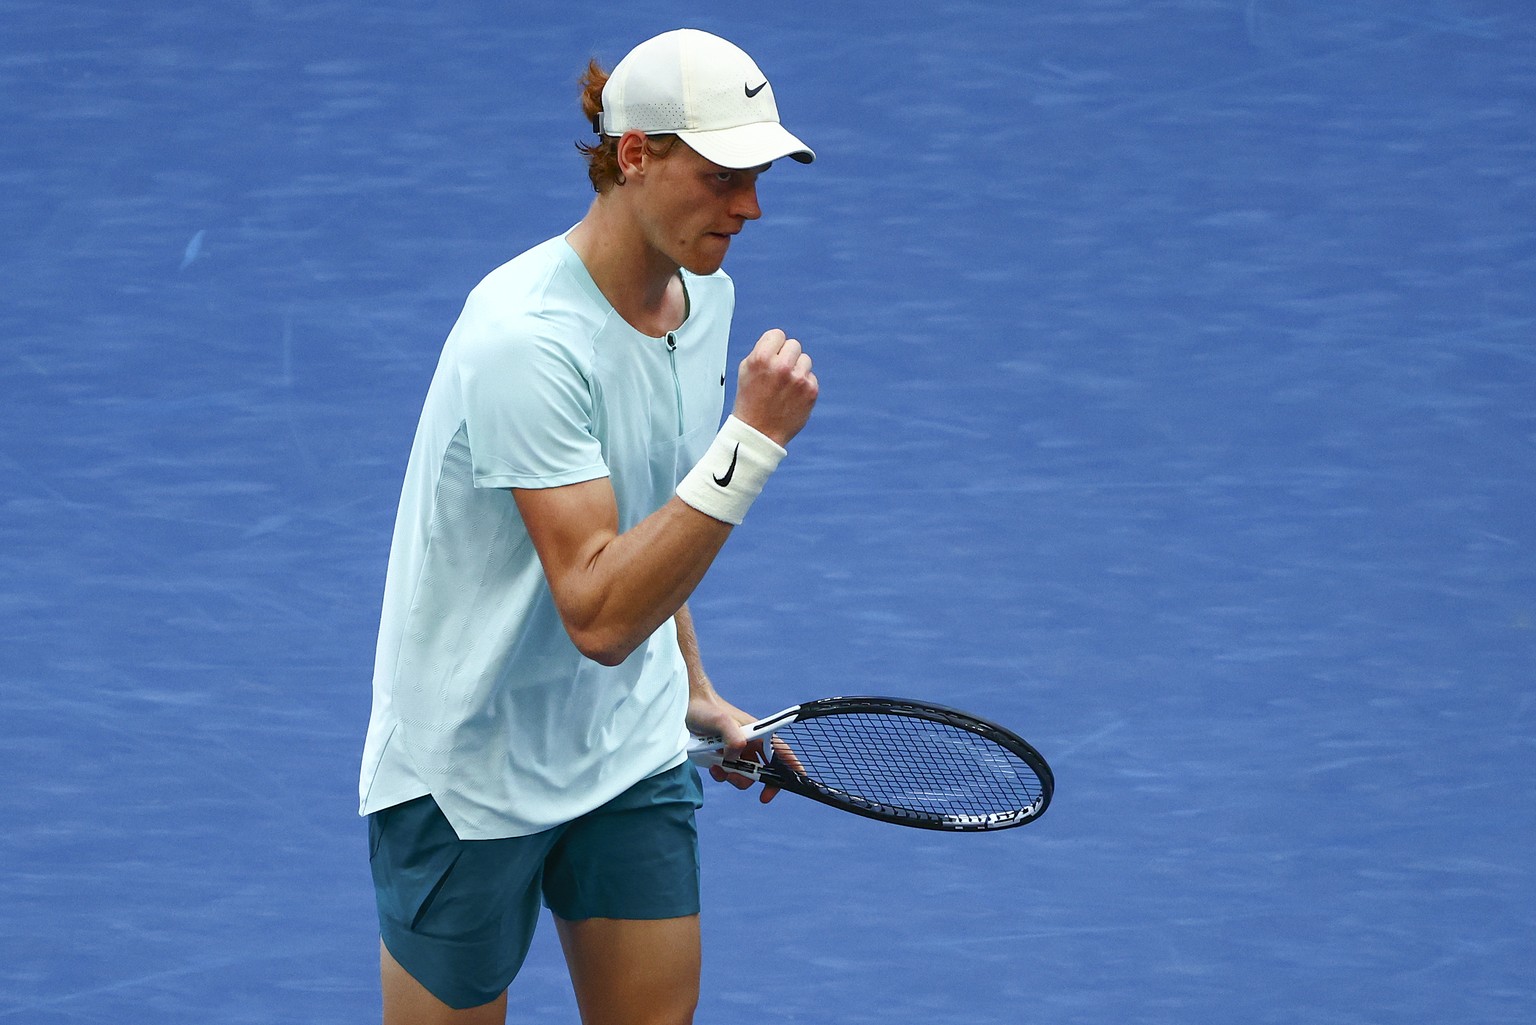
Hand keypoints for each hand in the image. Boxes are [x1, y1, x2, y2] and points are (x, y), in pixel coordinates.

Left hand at [686, 690, 780, 803]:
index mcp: (759, 733)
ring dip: (734, 778)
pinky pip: (729, 773)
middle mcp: (752, 742)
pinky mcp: (725, 755)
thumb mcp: (721, 721)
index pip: (782, 753)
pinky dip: (722, 774)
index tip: (794, 784)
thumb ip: (733, 738)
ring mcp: (739, 750)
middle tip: (737, 779)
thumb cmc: (707, 709)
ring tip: (718, 769)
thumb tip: (735, 758)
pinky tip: (712, 766)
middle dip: (752, 779)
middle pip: (763, 770)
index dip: (791, 769)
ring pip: (745, 774)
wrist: (688, 705)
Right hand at [731, 329, 817, 446]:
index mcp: (761, 358)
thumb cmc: (750, 400)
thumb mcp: (746, 370)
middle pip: (794, 345)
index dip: (774, 346)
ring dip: (797, 369)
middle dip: (787, 356)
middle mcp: (781, 366)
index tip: (771, 357)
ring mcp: (798, 379)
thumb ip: (763, 350)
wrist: (759, 433)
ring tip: (784, 386)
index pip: (777, 334)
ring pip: (805, 360)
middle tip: (778, 373)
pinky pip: (811, 377)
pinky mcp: (811, 391)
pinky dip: (803, 385)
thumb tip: (781, 341)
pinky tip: (791, 397)